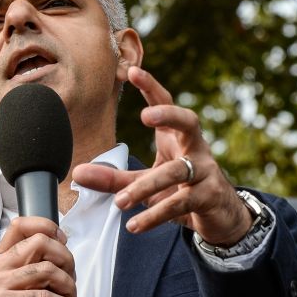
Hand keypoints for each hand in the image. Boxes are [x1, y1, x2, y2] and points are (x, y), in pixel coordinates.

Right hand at [0, 217, 78, 296]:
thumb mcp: (9, 288)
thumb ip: (27, 270)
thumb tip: (61, 260)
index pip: (21, 225)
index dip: (47, 227)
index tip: (62, 241)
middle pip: (40, 243)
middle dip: (66, 259)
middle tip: (71, 278)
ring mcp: (0, 286)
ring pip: (47, 271)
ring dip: (68, 287)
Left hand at [72, 66, 250, 244]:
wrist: (219, 215)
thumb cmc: (180, 188)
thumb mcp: (145, 182)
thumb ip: (113, 178)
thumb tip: (78, 173)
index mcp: (178, 136)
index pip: (166, 103)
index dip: (151, 87)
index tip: (132, 71)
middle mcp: (195, 148)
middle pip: (188, 122)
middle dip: (168, 115)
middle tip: (146, 116)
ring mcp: (205, 171)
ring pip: (177, 171)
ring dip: (146, 186)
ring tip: (120, 201)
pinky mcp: (208, 197)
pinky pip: (180, 203)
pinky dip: (155, 215)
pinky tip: (134, 225)